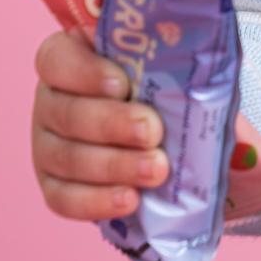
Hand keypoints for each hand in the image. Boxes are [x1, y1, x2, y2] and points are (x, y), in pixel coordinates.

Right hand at [31, 27, 167, 220]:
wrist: (170, 136)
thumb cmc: (165, 89)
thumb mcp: (172, 66)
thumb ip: (179, 62)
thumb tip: (213, 66)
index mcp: (71, 58)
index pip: (56, 58)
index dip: (83, 72)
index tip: (122, 84)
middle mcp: (52, 101)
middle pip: (65, 113)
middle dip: (111, 124)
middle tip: (152, 132)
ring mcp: (47, 146)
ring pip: (66, 158)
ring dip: (112, 166)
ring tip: (155, 170)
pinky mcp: (55, 186)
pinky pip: (64, 199)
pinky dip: (97, 201)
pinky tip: (130, 200)